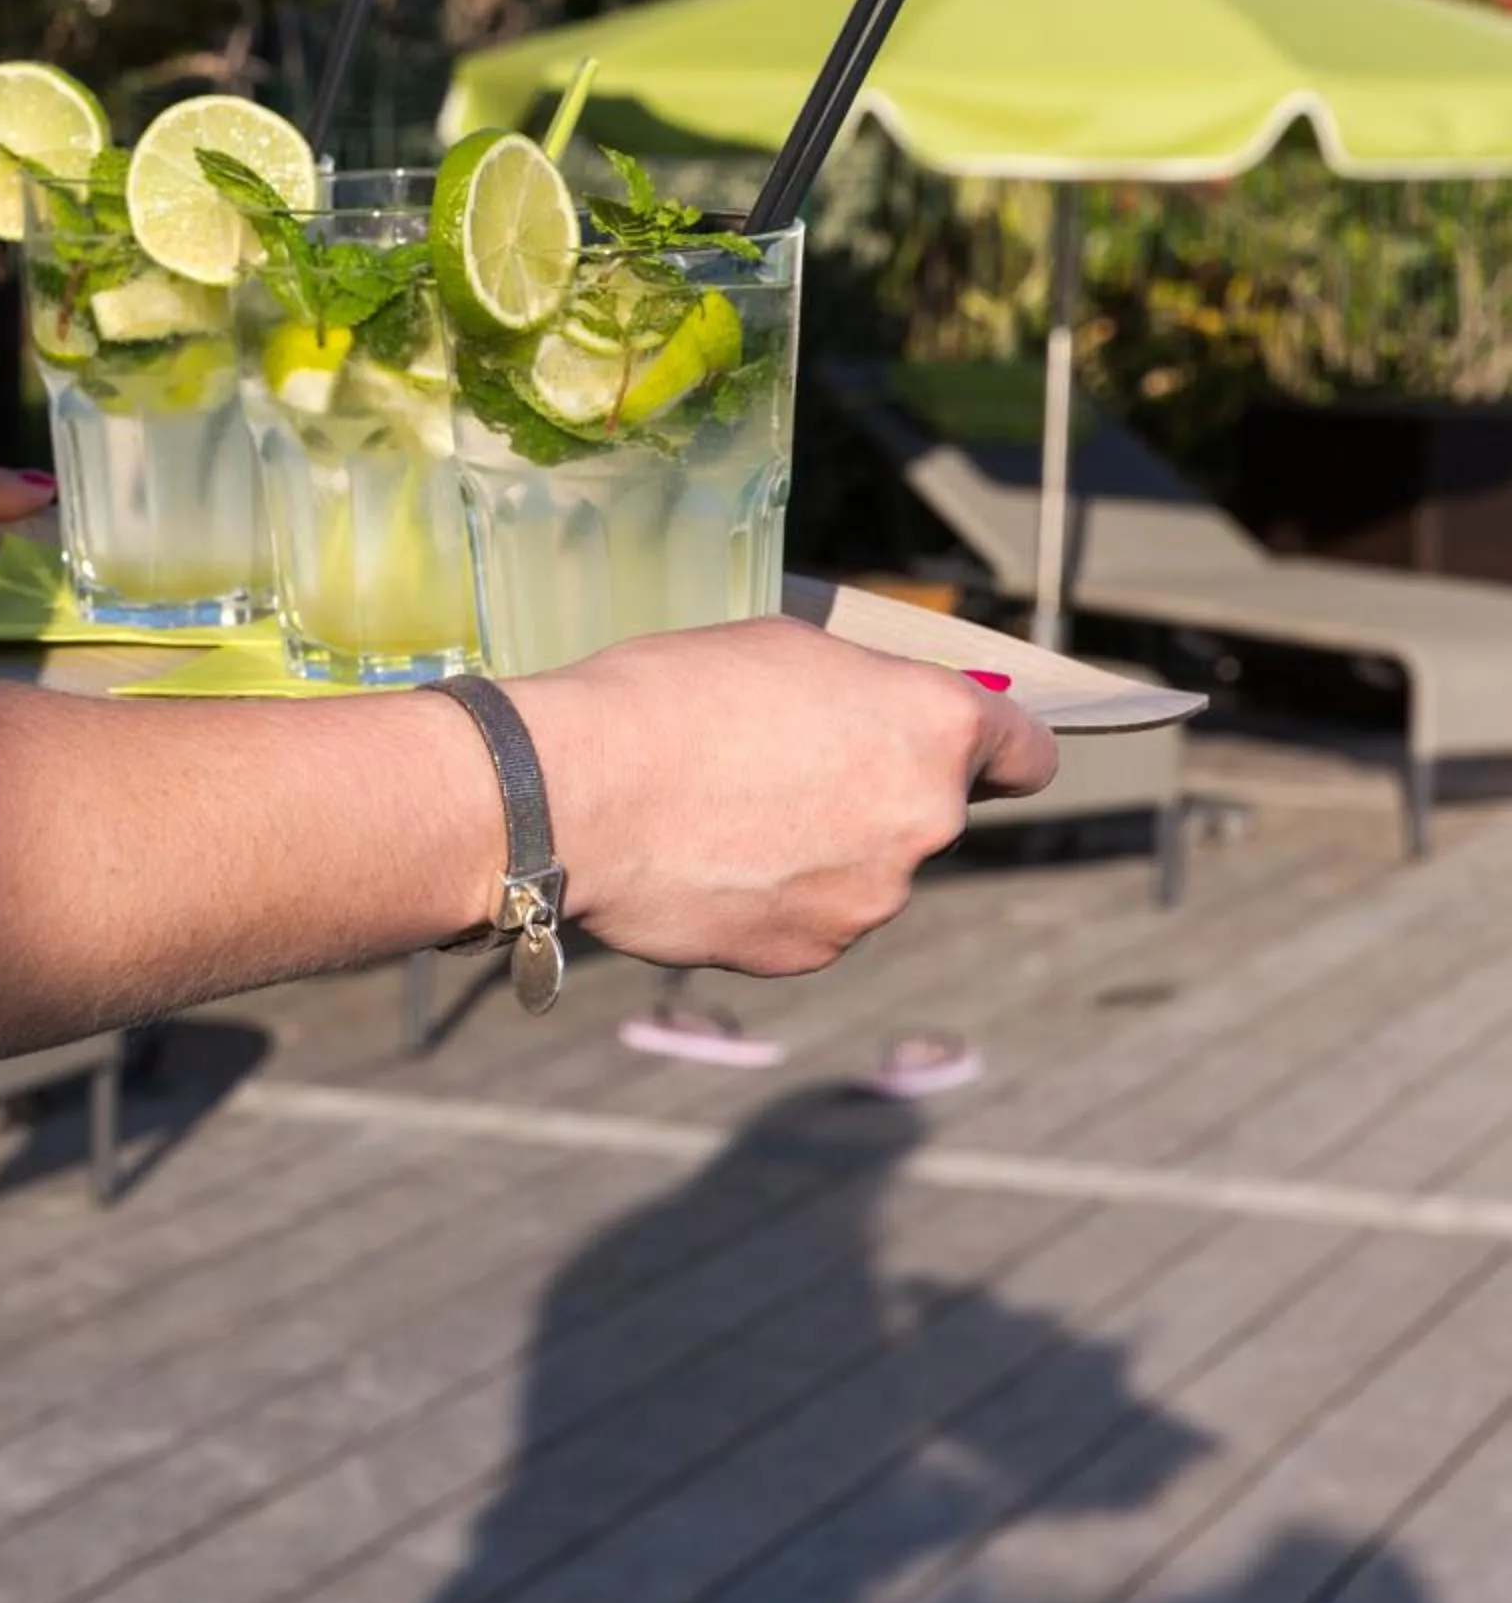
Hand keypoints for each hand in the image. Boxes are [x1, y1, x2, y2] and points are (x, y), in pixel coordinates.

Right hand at [507, 616, 1060, 980]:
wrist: (575, 793)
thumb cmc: (668, 697)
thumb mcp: (783, 650)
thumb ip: (862, 694)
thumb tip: (876, 725)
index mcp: (933, 729)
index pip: (1027, 752)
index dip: (995, 749)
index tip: (964, 752)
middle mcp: (924, 821)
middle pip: (930, 814)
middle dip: (874, 795)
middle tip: (784, 768)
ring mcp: (870, 901)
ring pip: (866, 873)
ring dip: (822, 850)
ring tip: (726, 815)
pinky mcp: (809, 953)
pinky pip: (810, 920)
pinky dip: (774, 898)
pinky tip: (709, 861)